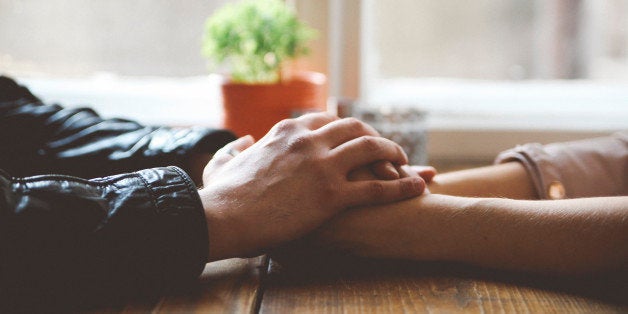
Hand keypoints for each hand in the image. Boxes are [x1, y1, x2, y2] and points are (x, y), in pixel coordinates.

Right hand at [198, 113, 425, 260]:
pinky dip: (402, 186)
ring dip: (394, 153)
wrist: (222, 218)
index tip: (357, 138)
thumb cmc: (222, 196)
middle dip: (376, 135)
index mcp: (287, 130)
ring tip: (406, 164)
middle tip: (386, 150)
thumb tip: (243, 140)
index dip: (347, 128)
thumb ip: (234, 148)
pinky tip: (416, 188)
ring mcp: (322, 166)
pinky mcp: (332, 195)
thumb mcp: (224, 162)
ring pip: (371, 148)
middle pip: (355, 127)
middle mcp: (309, 141)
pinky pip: (377, 187)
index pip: (327, 119)